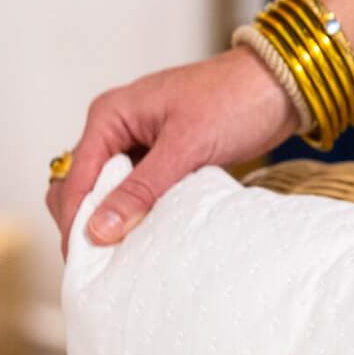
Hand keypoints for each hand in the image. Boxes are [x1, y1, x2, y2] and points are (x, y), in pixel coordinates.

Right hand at [46, 49, 297, 255]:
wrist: (279, 86)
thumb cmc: (233, 100)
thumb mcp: (185, 146)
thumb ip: (142, 189)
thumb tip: (99, 229)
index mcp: (110, 116)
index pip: (76, 178)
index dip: (74, 222)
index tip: (81, 264)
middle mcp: (117, 128)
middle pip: (83, 186)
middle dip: (85, 224)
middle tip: (96, 268)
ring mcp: (139, 143)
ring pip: (109, 192)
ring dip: (111, 220)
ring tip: (118, 260)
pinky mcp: (163, 158)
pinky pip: (137, 191)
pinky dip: (137, 213)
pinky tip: (145, 239)